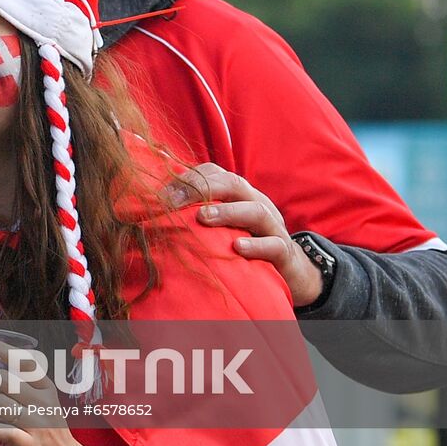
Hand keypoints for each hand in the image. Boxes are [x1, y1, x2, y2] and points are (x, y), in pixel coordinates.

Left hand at [0, 339, 96, 445]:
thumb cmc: (51, 437)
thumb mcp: (43, 407)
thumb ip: (21, 391)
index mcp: (46, 389)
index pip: (24, 362)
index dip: (0, 350)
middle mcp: (43, 403)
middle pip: (5, 381)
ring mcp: (39, 426)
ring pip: (2, 404)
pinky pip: (7, 433)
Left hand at [167, 162, 321, 306]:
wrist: (291, 271)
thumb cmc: (245, 243)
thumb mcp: (221, 226)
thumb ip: (195, 214)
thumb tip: (155, 208)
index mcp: (239, 195)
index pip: (215, 174)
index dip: (187, 179)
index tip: (161, 195)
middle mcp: (257, 203)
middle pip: (234, 184)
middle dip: (202, 188)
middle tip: (175, 202)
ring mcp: (273, 227)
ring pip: (256, 210)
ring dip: (227, 212)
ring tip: (203, 218)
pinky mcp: (283, 252)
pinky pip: (274, 245)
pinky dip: (256, 245)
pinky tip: (237, 248)